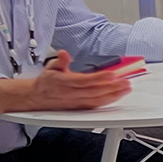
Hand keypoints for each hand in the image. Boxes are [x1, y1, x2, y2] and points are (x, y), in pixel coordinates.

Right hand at [1, 51, 131, 111]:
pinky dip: (107, 101)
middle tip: (126, 82)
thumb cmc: (47, 81)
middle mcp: (71, 93)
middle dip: (112, 87)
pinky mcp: (79, 107)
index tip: (113, 74)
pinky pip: (95, 106)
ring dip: (113, 95)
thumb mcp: (50, 67)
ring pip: (96, 100)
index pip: (85, 80)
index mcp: (65, 82)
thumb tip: (63, 54)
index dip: (100, 78)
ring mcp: (76, 102)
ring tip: (126, 89)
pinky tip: (117, 97)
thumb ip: (59, 60)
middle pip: (94, 91)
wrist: (36, 97)